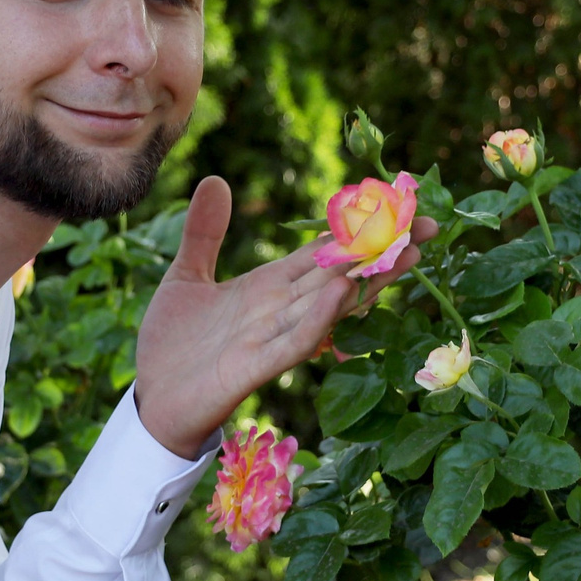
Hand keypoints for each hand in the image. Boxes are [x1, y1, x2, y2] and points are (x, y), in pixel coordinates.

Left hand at [134, 176, 436, 453]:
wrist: (150, 402)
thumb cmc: (172, 345)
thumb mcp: (186, 277)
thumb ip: (205, 231)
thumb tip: (217, 178)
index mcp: (268, 285)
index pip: (324, 250)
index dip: (360, 228)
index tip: (402, 205)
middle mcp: (280, 308)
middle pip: (341, 272)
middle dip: (383, 249)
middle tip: (430, 225)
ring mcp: (271, 337)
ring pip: (330, 305)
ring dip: (367, 280)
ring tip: (405, 252)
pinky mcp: (254, 367)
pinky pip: (294, 341)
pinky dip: (319, 318)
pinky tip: (340, 293)